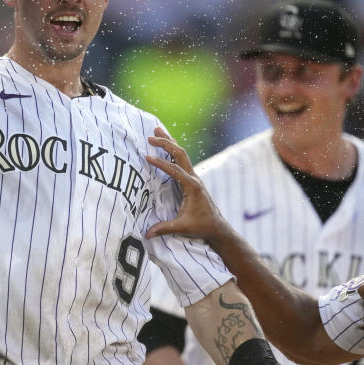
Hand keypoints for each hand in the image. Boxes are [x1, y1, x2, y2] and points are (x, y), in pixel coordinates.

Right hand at [144, 127, 231, 243]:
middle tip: (150, 136)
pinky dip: (172, 149)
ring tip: (156, 130)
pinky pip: (181, 160)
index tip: (147, 156)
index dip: (160, 163)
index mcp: (192, 186)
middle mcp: (194, 178)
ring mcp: (193, 177)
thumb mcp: (182, 227)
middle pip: (180, 154)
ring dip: (169, 142)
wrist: (217, 226)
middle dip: (166, 144)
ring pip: (181, 154)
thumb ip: (164, 228)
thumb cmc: (201, 226)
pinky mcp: (191, 179)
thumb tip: (146, 234)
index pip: (175, 170)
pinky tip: (166, 143)